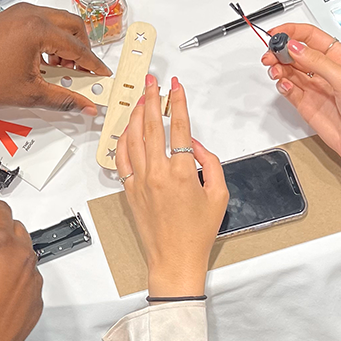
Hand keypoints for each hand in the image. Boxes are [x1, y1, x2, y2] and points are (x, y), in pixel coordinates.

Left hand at [0, 3, 110, 113]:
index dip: (93, 63)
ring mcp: (17, 12)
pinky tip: (43, 61)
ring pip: (55, 21)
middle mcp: (30, 13)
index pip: (78, 46)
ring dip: (65, 42)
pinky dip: (48, 38)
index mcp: (38, 29)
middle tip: (83, 71)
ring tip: (61, 69)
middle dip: (82, 48)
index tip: (102, 75)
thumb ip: (63, 98)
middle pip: (72, 25)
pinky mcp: (7, 17)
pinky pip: (38, 22)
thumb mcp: (29, 95)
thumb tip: (86, 107)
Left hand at [116, 75, 227, 296]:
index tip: (176, 86)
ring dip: (136, 115)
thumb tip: (193, 144)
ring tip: (140, 98)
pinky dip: (123, 141)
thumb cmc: (197, 232)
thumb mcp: (219, 194)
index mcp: (182, 173)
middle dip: (152, 99)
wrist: (174, 259)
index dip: (177, 102)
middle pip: (151, 126)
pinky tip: (127, 129)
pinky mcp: (129, 191)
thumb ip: (210, 163)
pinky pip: (121, 159)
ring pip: (133, 139)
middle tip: (152, 82)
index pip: (178, 127)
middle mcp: (157, 173)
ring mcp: (140, 182)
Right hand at [262, 23, 340, 209]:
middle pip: (297, 52)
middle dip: (281, 51)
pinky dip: (283, 86)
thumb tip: (295, 47)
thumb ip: (318, 63)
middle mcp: (327, 71)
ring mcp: (316, 88)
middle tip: (270, 56)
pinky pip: (289, 90)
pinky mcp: (307, 105)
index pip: (311, 37)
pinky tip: (284, 85)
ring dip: (279, 68)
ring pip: (290, 70)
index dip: (292, 32)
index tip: (276, 34)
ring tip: (275, 71)